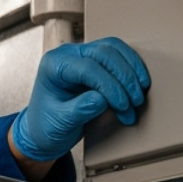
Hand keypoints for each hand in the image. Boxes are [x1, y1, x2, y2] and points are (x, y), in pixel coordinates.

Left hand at [11, 37, 150, 162]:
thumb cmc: (46, 126)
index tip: (122, 105)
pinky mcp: (95, 61)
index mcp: (53, 65)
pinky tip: (139, 83)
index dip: (109, 86)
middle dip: (124, 77)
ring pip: (113, 49)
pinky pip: (117, 55)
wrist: (42, 132)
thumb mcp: (61, 122)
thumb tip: (104, 99)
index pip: (87, 68)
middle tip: (135, 101)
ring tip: (139, 94)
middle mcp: (68, 55)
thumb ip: (80, 109)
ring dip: (131, 70)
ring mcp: (82, 55)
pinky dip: (131, 67)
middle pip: (104, 53)